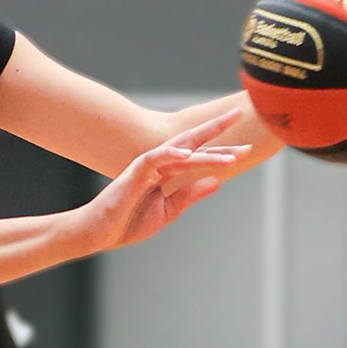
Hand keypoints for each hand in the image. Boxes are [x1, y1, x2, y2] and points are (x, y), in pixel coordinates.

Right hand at [81, 102, 255, 253]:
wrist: (100, 234)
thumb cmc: (128, 222)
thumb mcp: (167, 210)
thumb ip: (189, 195)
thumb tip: (216, 181)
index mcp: (168, 173)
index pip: (198, 156)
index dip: (221, 151)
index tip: (246, 148)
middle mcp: (160, 165)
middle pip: (191, 142)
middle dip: (215, 129)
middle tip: (238, 113)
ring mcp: (146, 168)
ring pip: (179, 151)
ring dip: (205, 151)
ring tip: (230, 155)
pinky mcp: (133, 174)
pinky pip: (154, 159)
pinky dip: (170, 155)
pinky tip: (187, 154)